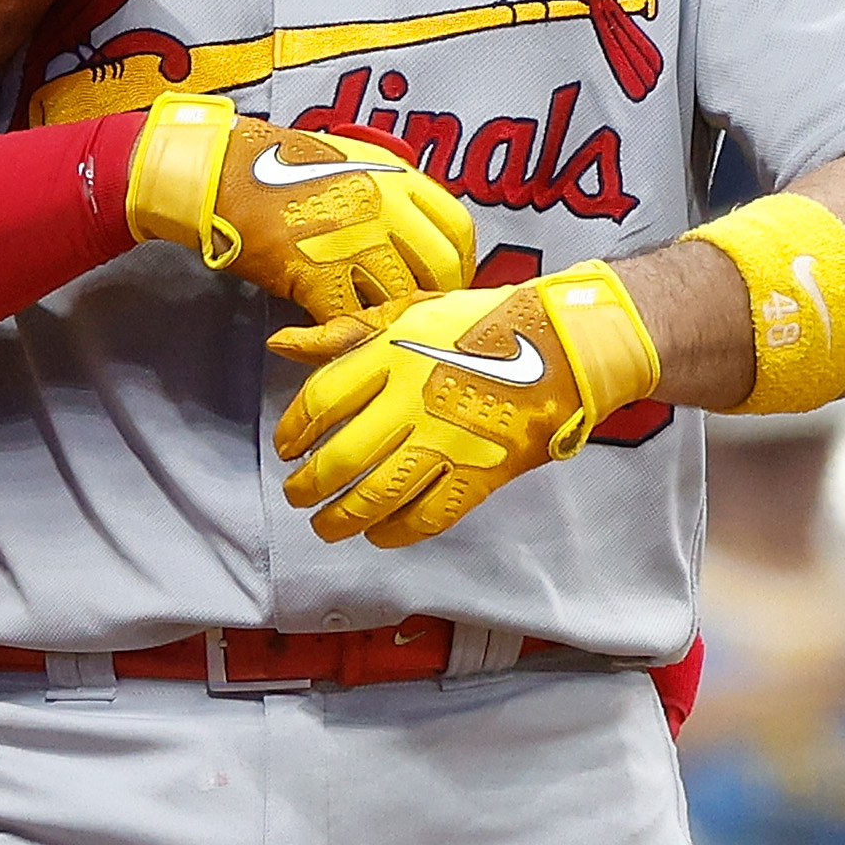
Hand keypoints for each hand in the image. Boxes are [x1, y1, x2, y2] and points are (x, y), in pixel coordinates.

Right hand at [126, 94, 474, 333]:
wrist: (218, 171)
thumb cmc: (276, 162)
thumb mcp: (349, 156)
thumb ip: (388, 185)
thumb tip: (413, 223)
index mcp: (396, 177)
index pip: (459, 229)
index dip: (461, 263)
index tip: (448, 280)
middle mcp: (385, 208)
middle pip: (442, 271)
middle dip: (435, 298)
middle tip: (415, 313)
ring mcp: (354, 243)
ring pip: (403, 301)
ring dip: (392, 320)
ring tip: (375, 328)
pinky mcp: (318, 277)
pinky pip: (351, 323)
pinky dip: (344, 335)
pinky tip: (329, 334)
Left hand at [272, 262, 658, 547]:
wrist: (563, 345)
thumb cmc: (481, 321)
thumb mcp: (410, 310)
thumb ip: (344, 333)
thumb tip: (280, 344)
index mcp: (392, 354)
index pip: (321, 402)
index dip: (293, 431)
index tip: (285, 448)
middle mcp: (412, 400)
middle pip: (341, 458)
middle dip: (309, 486)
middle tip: (297, 496)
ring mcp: (446, 441)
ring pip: (378, 496)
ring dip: (343, 519)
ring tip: (327, 526)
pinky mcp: (479, 473)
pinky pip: (428, 516)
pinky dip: (398, 532)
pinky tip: (381, 534)